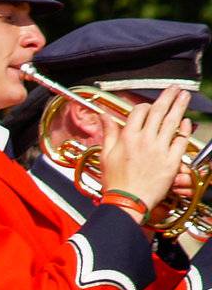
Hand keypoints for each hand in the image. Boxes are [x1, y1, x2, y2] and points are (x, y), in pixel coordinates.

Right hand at [100, 87, 191, 216]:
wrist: (127, 201)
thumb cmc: (115, 181)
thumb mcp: (105, 155)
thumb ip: (108, 132)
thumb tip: (102, 115)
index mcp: (128, 138)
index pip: (139, 112)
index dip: (144, 106)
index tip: (148, 107)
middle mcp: (145, 140)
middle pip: (159, 111)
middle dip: (168, 96)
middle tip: (175, 88)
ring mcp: (160, 149)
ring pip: (172, 122)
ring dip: (180, 106)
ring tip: (185, 96)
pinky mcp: (171, 160)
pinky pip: (181, 140)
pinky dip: (184, 130)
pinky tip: (186, 122)